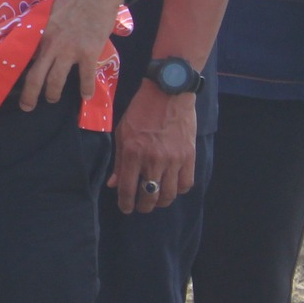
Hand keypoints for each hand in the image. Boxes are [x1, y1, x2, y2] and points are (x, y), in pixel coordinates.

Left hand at [19, 0, 122, 110]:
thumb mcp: (49, 9)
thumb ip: (42, 25)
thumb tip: (35, 34)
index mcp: (40, 34)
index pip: (24, 58)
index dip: (18, 73)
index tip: (12, 83)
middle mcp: (51, 45)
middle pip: (35, 77)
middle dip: (30, 96)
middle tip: (27, 107)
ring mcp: (70, 51)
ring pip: (56, 81)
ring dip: (53, 94)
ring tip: (52, 99)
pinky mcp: (89, 52)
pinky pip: (86, 77)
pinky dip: (86, 89)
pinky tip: (86, 97)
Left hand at [108, 80, 196, 212]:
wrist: (168, 93)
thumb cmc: (140, 111)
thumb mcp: (122, 133)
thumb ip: (119, 161)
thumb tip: (114, 184)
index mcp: (133, 153)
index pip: (128, 188)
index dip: (126, 203)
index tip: (126, 209)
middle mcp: (154, 159)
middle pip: (150, 196)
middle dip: (144, 206)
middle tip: (141, 207)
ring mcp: (174, 159)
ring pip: (169, 194)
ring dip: (162, 202)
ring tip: (156, 200)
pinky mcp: (189, 156)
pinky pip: (186, 183)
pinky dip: (178, 190)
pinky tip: (171, 188)